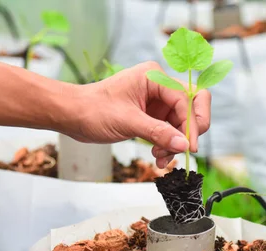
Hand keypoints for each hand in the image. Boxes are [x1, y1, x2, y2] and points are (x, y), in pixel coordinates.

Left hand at [66, 61, 211, 168]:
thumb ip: (158, 133)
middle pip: (192, 107)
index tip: (189, 147)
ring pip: (183, 123)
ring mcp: (158, 101)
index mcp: (154, 77)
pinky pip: (171, 131)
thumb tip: (183, 144)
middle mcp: (160, 86)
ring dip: (176, 143)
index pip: (186, 99)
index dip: (191, 124)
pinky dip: (168, 145)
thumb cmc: (93, 110)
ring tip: (160, 158)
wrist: (73, 116)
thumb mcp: (127, 122)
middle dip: (188, 131)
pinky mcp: (153, 116)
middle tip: (183, 150)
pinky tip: (158, 157)